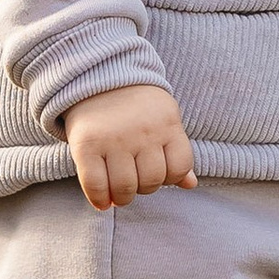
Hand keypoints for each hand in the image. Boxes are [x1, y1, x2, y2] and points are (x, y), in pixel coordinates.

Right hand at [64, 82, 196, 210]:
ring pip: (125, 187)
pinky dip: (99, 199)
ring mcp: (114, 140)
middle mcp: (143, 133)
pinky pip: (95, 184)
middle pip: (151, 182)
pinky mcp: (87, 146)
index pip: (179, 168)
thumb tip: (190, 184)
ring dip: (122, 198)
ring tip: (118, 193)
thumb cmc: (138, 105)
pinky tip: (101, 201)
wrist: (98, 77)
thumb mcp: (165, 120)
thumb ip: (176, 152)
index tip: (158, 175)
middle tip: (134, 183)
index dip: (170, 178)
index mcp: (167, 125)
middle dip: (144, 189)